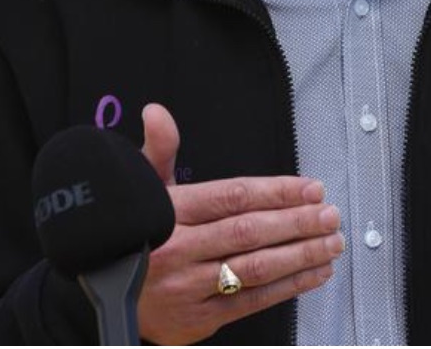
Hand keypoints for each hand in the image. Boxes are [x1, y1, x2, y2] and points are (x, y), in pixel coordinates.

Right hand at [136, 104, 342, 343]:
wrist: (100, 295)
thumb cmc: (132, 236)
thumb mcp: (140, 188)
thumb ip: (159, 149)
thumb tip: (157, 112)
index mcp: (169, 212)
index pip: (231, 196)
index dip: (276, 192)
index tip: (309, 188)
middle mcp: (180, 249)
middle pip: (249, 232)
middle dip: (296, 221)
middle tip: (328, 213)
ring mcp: (190, 286)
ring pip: (255, 267)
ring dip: (300, 254)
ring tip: (330, 241)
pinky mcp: (200, 318)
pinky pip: (252, 300)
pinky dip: (288, 286)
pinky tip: (313, 273)